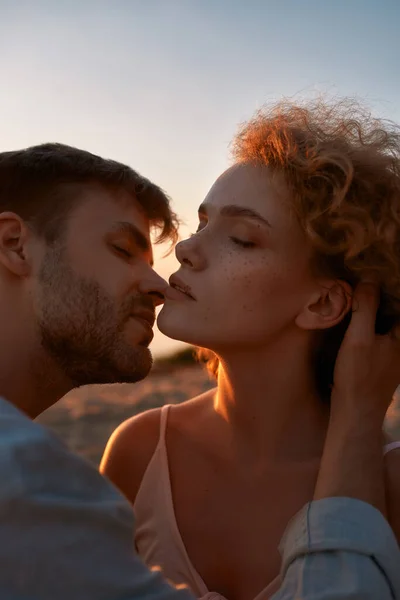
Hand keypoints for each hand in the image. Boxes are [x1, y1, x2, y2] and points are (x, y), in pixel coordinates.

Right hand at [332, 282, 399, 423]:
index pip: (399, 301)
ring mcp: (395, 351)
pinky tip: (356, 314)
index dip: (388, 283)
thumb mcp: (359, 338)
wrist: (355, 412)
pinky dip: (371, 319)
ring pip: (387, 320)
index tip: (374, 270)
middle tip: (363, 278)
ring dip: (376, 306)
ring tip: (359, 290)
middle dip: (382, 294)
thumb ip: (365, 307)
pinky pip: (381, 330)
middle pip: (394, 310)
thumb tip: (370, 278)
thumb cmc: (358, 376)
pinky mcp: (384, 358)